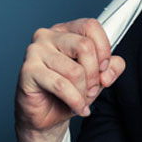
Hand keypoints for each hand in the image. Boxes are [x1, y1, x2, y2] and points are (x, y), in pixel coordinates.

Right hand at [15, 18, 125, 141]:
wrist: (48, 115)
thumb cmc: (71, 91)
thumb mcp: (99, 77)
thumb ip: (112, 67)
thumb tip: (110, 69)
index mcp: (66, 31)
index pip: (91, 26)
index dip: (104, 49)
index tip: (104, 68)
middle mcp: (48, 36)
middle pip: (85, 46)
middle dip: (95, 74)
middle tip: (93, 89)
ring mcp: (35, 51)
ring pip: (75, 69)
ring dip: (84, 91)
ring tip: (82, 99)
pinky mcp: (28, 70)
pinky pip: (61, 85)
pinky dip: (75, 100)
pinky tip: (78, 107)